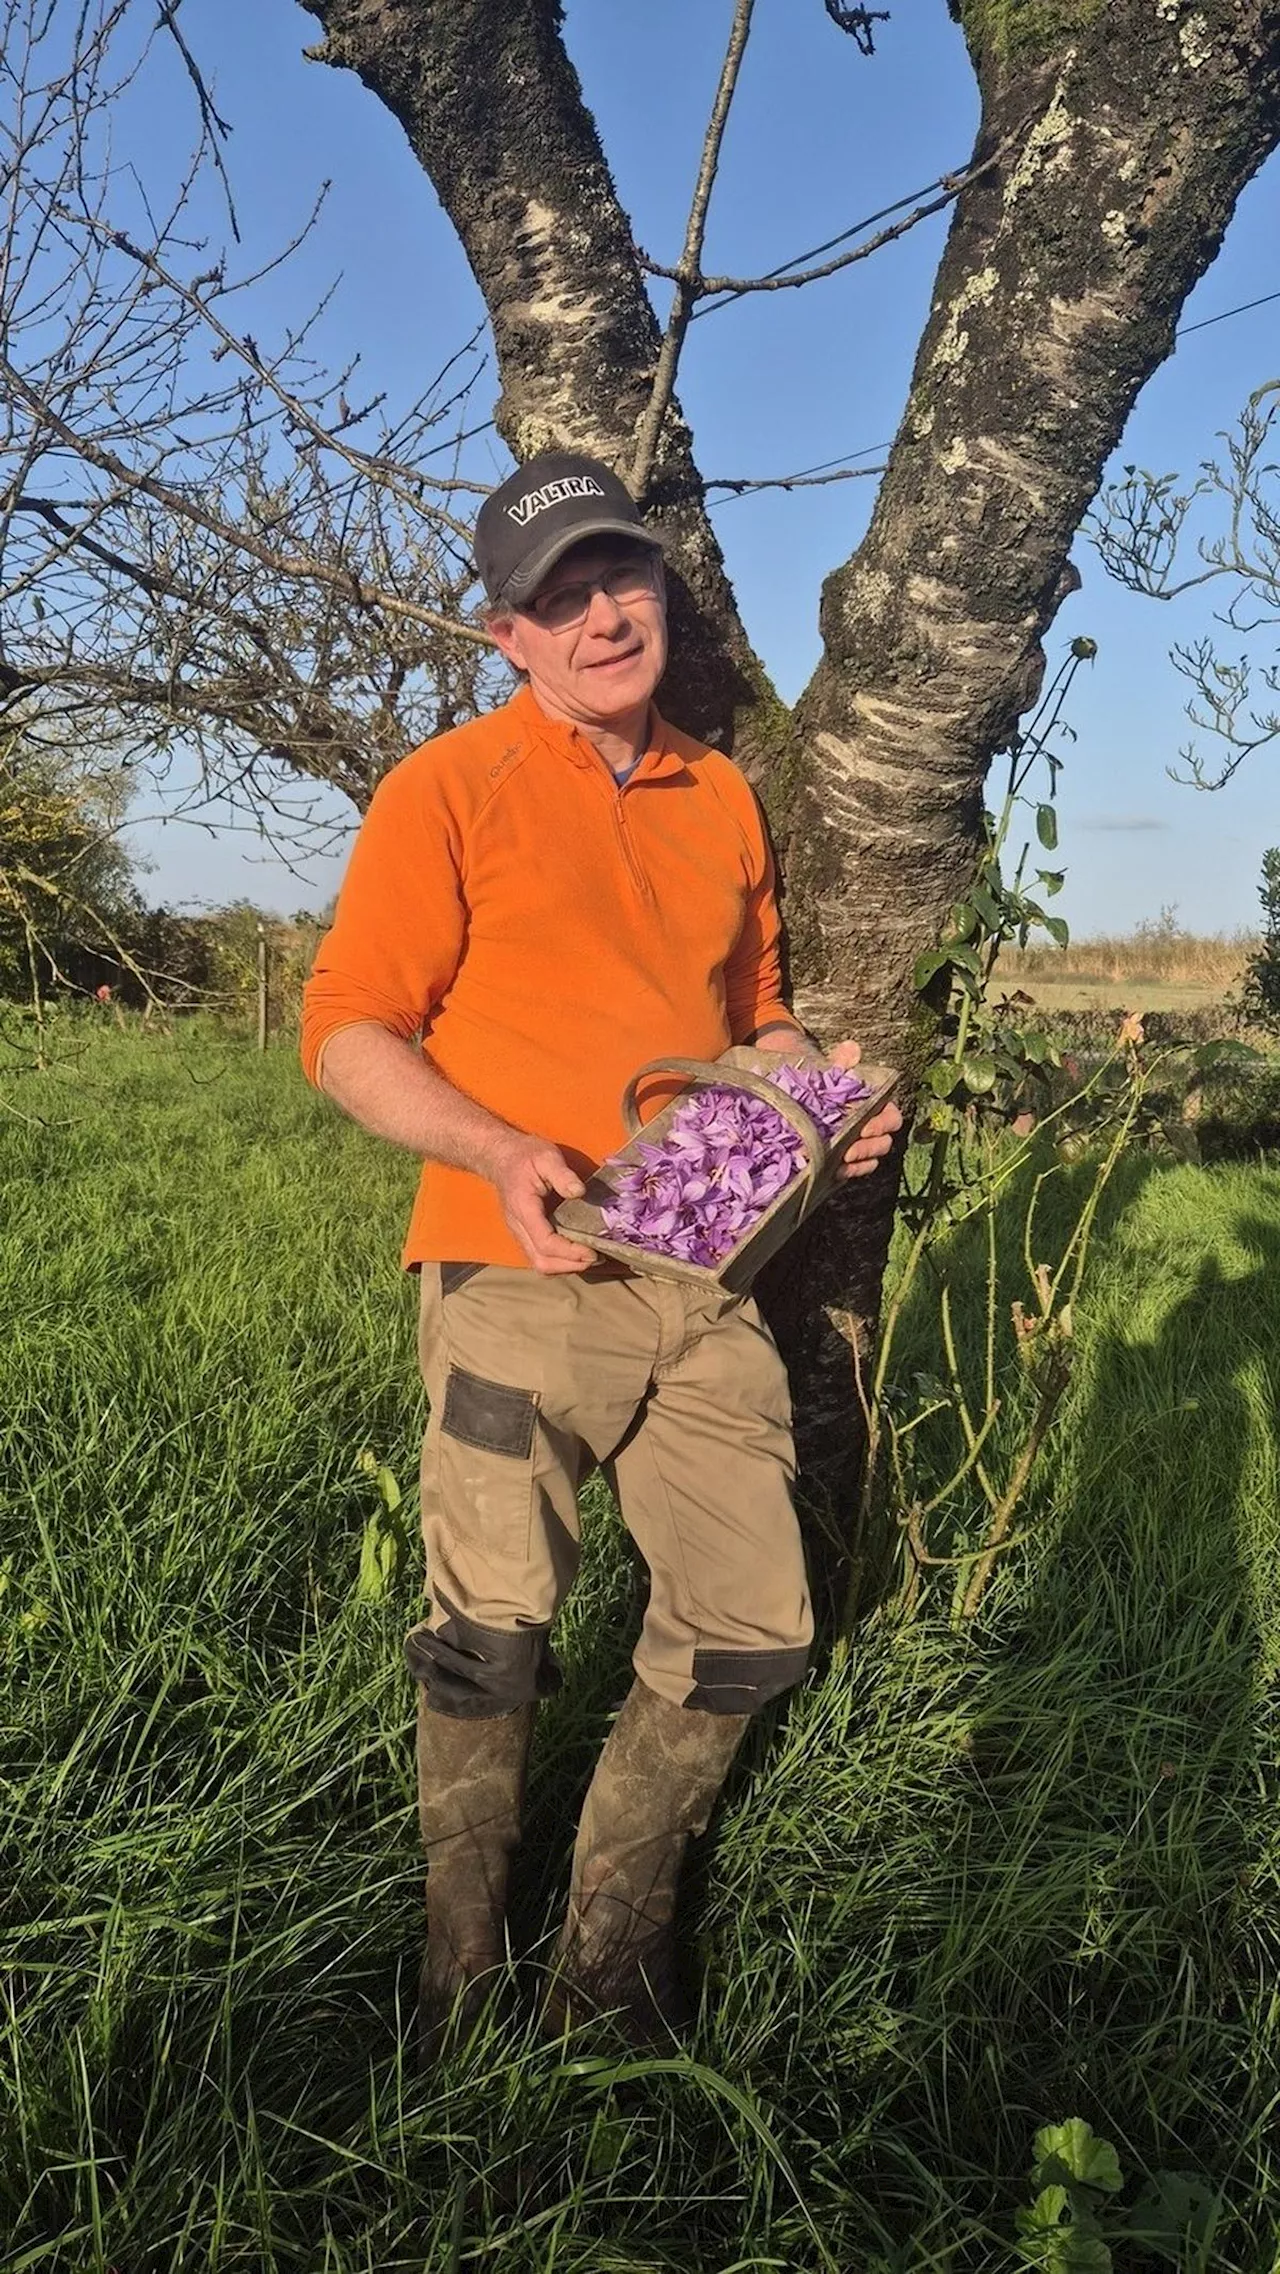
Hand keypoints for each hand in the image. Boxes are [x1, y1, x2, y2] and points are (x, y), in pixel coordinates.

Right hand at [488, 1131, 595, 1273]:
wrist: (501, 1157)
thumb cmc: (525, 1155)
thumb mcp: (546, 1156)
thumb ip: (562, 1174)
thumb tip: (579, 1192)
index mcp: (524, 1209)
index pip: (545, 1243)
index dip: (570, 1252)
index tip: (593, 1250)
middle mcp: (518, 1227)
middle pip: (541, 1262)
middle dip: (570, 1265)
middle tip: (596, 1257)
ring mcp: (520, 1233)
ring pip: (540, 1264)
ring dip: (565, 1266)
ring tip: (590, 1258)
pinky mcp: (525, 1234)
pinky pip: (540, 1257)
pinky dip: (560, 1261)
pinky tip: (577, 1252)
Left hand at [828, 1038, 903, 1179]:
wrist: (804, 1096)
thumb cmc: (825, 1081)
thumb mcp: (831, 1068)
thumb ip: (842, 1060)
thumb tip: (851, 1048)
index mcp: (878, 1106)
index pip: (892, 1118)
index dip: (882, 1125)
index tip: (864, 1127)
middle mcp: (875, 1128)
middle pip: (884, 1143)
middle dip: (868, 1148)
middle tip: (848, 1150)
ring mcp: (862, 1145)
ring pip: (872, 1159)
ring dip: (859, 1162)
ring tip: (840, 1163)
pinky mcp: (849, 1159)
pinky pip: (857, 1170)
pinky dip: (849, 1172)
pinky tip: (834, 1171)